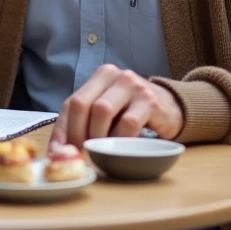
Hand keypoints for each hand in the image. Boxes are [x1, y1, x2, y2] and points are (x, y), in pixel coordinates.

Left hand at [49, 65, 182, 148]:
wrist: (172, 108)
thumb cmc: (133, 112)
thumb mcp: (109, 112)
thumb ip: (85, 122)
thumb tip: (58, 152)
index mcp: (100, 76)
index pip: (72, 102)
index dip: (62, 130)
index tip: (58, 153)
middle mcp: (114, 75)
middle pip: (83, 104)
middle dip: (77, 133)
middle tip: (81, 154)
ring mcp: (132, 85)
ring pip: (102, 111)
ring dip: (98, 136)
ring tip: (101, 150)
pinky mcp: (149, 101)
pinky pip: (128, 123)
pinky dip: (120, 139)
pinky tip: (122, 147)